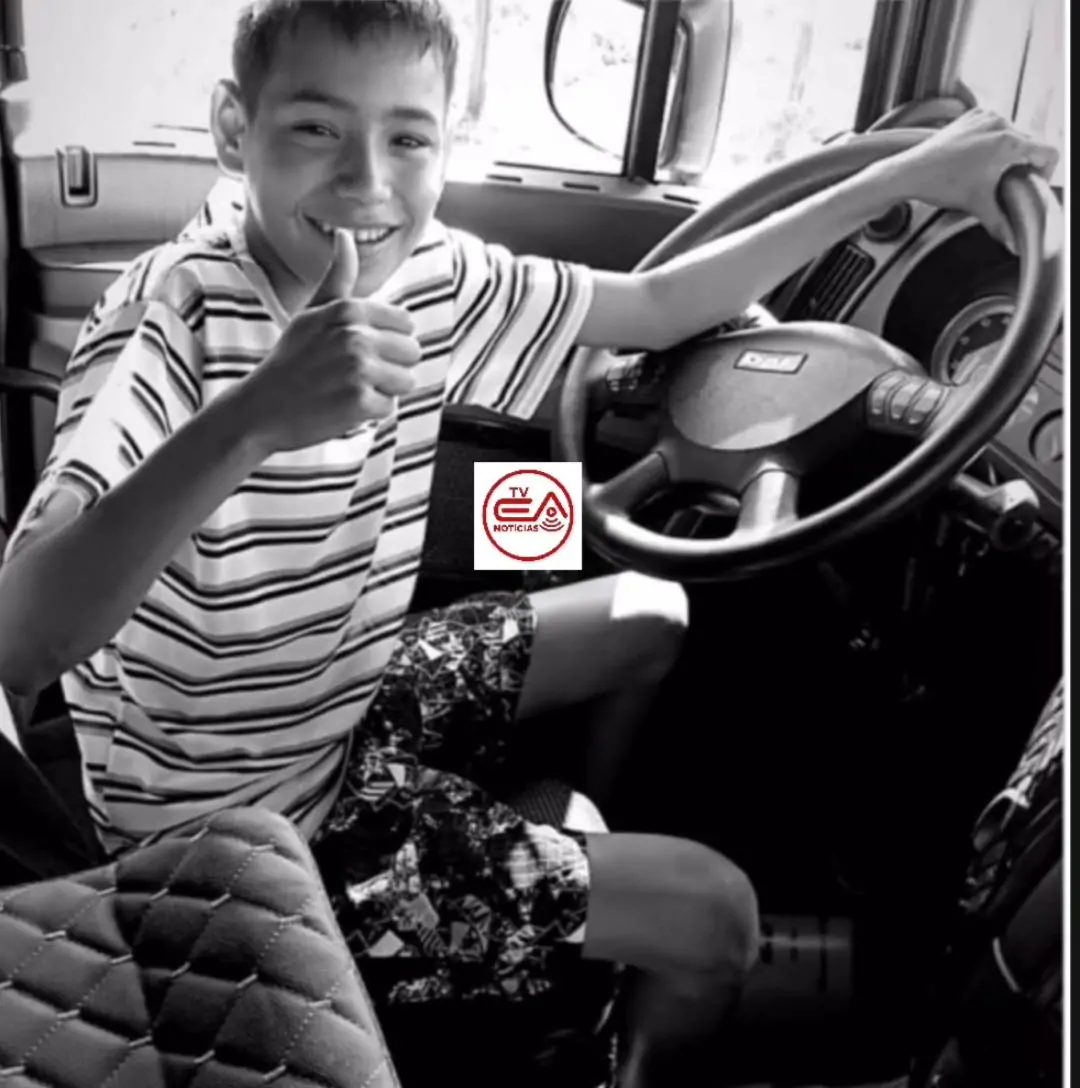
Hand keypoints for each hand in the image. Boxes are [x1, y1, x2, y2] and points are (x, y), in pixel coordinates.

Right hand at [239, 229, 421, 451]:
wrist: (262, 407)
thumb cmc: (292, 359)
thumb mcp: (312, 312)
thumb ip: (338, 278)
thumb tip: (344, 236)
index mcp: (350, 309)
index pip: (406, 324)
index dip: (388, 341)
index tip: (360, 350)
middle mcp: (356, 336)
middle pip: (412, 353)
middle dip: (391, 367)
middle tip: (354, 374)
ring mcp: (358, 369)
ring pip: (406, 381)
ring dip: (383, 390)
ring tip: (349, 388)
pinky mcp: (359, 402)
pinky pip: (389, 407)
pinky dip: (369, 412)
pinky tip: (342, 406)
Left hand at [900, 108, 1058, 252]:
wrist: (910, 171)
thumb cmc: (941, 183)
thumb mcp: (977, 205)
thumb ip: (1000, 223)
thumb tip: (1012, 242)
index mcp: (1009, 143)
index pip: (1048, 153)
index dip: (1046, 172)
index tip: (1033, 184)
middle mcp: (1000, 123)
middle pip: (1029, 144)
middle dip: (1023, 164)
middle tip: (1008, 183)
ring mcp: (985, 117)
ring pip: (1011, 135)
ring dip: (1007, 152)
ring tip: (989, 172)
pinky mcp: (971, 116)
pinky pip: (993, 128)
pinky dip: (991, 142)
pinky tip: (976, 159)